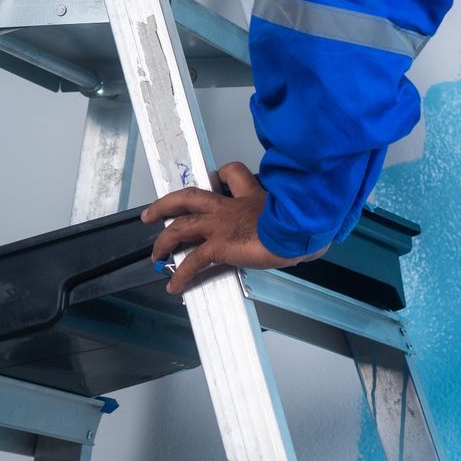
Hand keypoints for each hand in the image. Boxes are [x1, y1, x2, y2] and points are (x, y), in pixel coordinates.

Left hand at [140, 161, 324, 295]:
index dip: (221, 175)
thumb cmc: (305, 221)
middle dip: (167, 203)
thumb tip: (307, 236)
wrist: (300, 230)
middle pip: (190, 196)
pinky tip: (174, 286)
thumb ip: (292, 219)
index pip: (232, 175)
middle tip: (153, 212)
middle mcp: (230, 206)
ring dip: (164, 239)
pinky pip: (192, 261)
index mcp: (252, 195)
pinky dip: (181, 275)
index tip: (215, 178)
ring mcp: (221, 225)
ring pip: (181, 226)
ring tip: (156, 252)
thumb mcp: (298, 210)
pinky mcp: (218, 246)